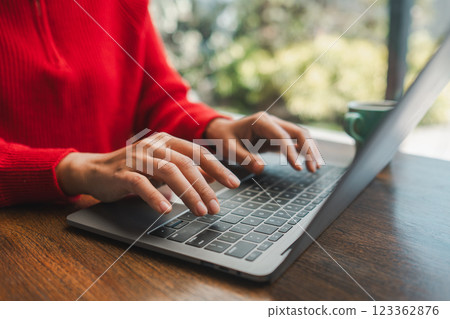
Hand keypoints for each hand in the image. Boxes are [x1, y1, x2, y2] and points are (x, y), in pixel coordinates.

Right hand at [56, 132, 240, 215]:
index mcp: (167, 141)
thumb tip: (211, 178)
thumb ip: (185, 170)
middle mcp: (154, 145)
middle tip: (216, 207)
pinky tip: (166, 210)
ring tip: (199, 211)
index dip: (218, 168)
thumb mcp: (162, 167)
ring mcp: (138, 158)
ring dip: (187, 193)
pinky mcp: (122, 172)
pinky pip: (141, 184)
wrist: (95, 170)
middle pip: (186, 164)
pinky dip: (155, 197)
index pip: (198, 153)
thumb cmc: (133, 170)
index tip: (234, 183)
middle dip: (204, 187)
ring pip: (168, 172)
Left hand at [204, 112, 320, 173]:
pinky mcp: (277, 137)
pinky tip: (309, 163)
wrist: (221, 132)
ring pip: (300, 136)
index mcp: (261, 121)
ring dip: (310, 151)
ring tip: (314, 168)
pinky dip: (303, 152)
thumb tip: (261, 169)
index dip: (291, 152)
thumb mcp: (228, 149)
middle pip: (298, 132)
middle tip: (312, 168)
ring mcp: (276, 128)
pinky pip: (294, 143)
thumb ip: (243, 158)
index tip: (298, 167)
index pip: (282, 136)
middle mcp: (272, 122)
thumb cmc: (224, 139)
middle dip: (308, 150)